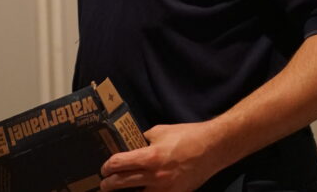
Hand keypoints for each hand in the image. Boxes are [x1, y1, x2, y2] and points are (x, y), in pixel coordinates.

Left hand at [100, 122, 226, 191]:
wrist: (212, 148)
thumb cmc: (187, 136)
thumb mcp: (160, 131)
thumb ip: (144, 139)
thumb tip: (133, 144)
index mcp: (150, 156)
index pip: (120, 164)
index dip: (108, 167)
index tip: (104, 168)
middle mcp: (156, 176)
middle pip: (123, 183)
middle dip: (109, 184)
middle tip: (104, 184)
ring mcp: (166, 189)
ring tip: (118, 191)